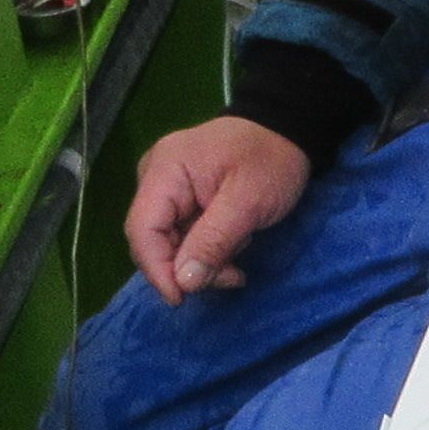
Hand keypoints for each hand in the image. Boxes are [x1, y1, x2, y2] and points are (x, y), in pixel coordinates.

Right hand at [125, 116, 313, 298]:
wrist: (286, 130)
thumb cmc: (270, 159)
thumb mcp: (249, 202)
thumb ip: (213, 241)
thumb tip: (183, 283)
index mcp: (165, 170)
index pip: (142, 229)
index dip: (156, 270)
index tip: (182, 298)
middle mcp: (156, 178)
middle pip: (153, 240)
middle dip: (187, 269)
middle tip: (231, 277)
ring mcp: (167, 188)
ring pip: (169, 243)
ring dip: (202, 262)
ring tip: (239, 259)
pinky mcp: (181, 199)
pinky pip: (183, 235)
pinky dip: (207, 251)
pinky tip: (234, 249)